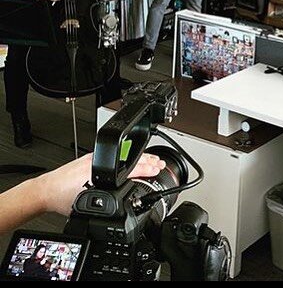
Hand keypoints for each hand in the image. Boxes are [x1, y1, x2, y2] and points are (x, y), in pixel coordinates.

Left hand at [37, 152, 165, 216]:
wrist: (44, 191)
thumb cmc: (60, 197)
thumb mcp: (86, 202)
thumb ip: (105, 201)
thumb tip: (120, 204)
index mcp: (98, 168)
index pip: (128, 165)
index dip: (145, 167)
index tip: (156, 168)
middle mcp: (97, 160)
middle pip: (128, 157)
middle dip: (147, 161)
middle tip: (160, 164)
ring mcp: (94, 158)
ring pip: (122, 155)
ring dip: (138, 159)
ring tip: (152, 162)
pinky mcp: (91, 159)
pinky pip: (115, 157)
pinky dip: (127, 158)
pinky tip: (132, 162)